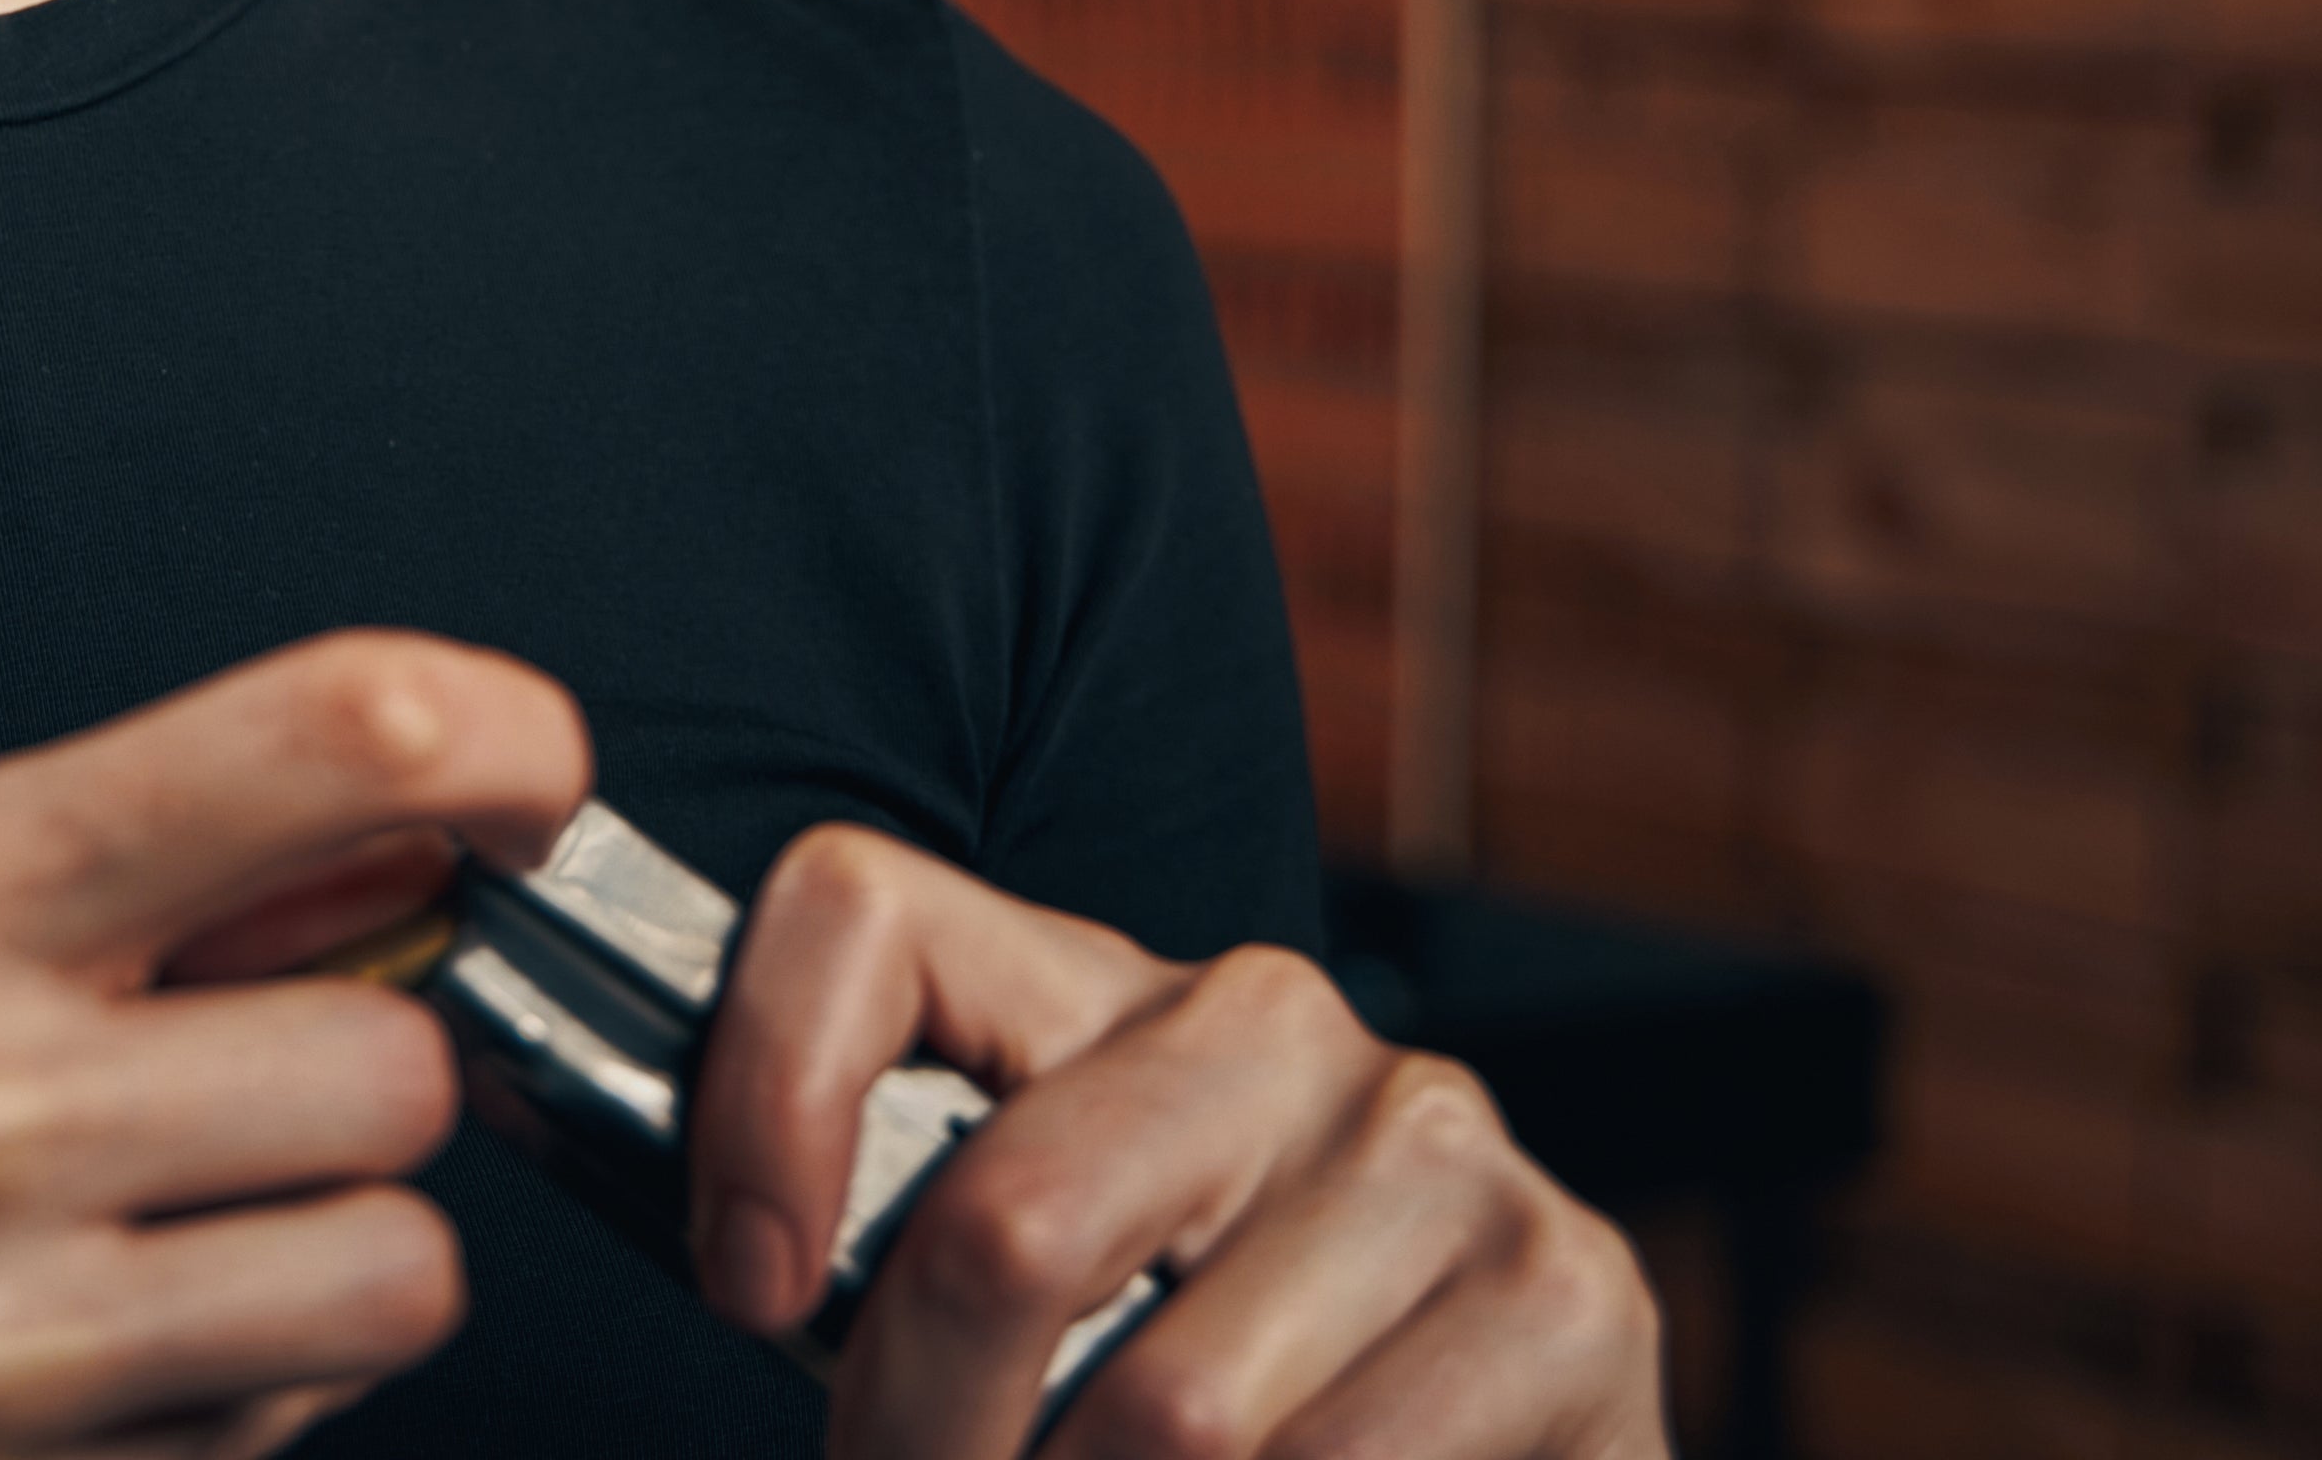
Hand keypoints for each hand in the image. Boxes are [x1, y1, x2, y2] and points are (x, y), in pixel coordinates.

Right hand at [0, 631, 590, 1459]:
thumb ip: (68, 857)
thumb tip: (345, 852)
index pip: (331, 740)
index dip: (495, 739)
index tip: (523, 775)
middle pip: (404, 1059)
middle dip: (364, 1058)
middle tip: (257, 1062)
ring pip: (390, 1274)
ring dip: (334, 1245)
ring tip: (194, 1218)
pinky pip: (273, 1431)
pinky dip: (238, 1391)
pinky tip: (98, 1344)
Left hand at [688, 830, 1662, 1459]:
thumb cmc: (1208, 1406)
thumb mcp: (1042, 1313)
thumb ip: (911, 1277)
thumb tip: (749, 1287)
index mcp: (1102, 992)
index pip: (864, 915)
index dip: (761, 1095)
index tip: (749, 1296)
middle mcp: (1272, 1025)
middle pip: (1004, 1225)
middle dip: (918, 1442)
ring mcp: (1436, 1145)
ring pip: (1167, 1412)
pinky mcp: (1572, 1292)